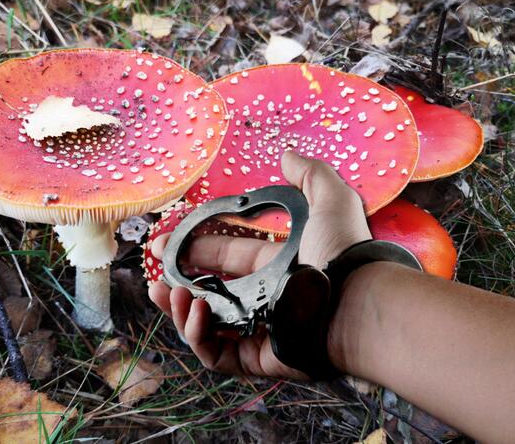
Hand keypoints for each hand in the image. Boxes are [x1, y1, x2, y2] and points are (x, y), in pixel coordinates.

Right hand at [148, 151, 371, 378]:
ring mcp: (260, 332)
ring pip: (206, 326)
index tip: (165, 243)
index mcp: (276, 267)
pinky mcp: (258, 360)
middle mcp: (265, 300)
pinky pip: (217, 356)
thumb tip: (287, 154)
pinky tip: (194, 310)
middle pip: (210, 294)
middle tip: (155, 277)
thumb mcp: (330, 200)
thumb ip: (310, 174)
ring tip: (167, 292)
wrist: (359, 303)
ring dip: (180, 310)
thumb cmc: (345, 254)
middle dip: (177, 285)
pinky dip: (198, 336)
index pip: (228, 257)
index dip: (196, 250)